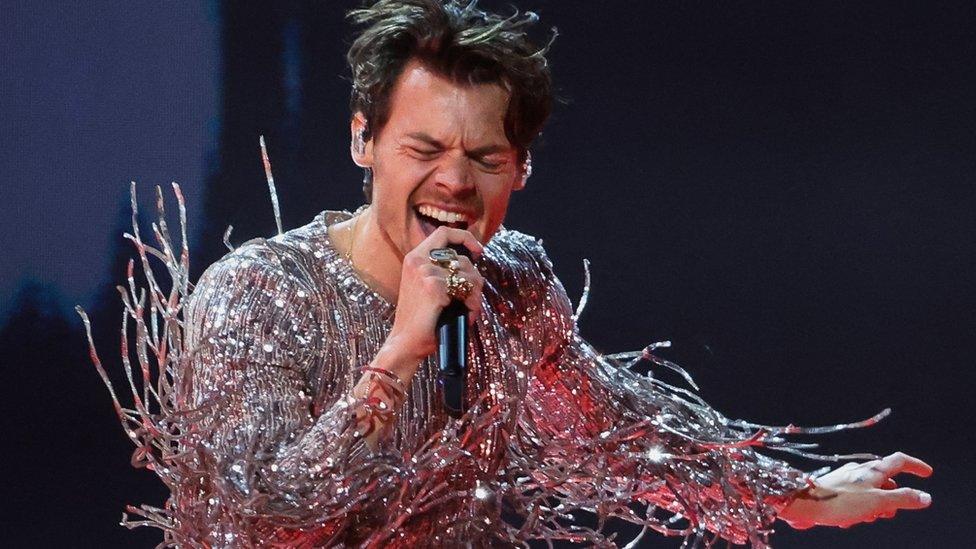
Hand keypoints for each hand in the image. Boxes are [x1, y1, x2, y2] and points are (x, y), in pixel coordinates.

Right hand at [384, 226, 484, 369]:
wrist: (405, 342)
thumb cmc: (421, 318)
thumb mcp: (427, 287)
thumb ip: (443, 271)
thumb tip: (472, 264)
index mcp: (415, 258)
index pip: (444, 233)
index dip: (465, 238)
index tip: (477, 251)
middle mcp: (418, 260)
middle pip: (462, 258)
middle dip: (475, 278)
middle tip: (473, 297)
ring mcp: (425, 272)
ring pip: (468, 276)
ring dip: (474, 295)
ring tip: (469, 309)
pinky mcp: (433, 287)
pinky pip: (466, 291)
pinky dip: (471, 306)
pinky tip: (466, 315)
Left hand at [779, 452, 932, 528]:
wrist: (804, 504)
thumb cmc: (840, 501)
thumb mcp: (877, 502)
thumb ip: (902, 499)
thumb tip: (926, 497)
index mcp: (872, 470)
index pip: (899, 461)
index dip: (915, 465)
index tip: (927, 473)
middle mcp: (860, 471)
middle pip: (886, 480)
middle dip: (892, 499)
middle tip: (887, 514)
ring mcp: (847, 480)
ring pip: (870, 493)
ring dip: (873, 508)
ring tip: (864, 518)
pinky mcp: (835, 490)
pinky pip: (854, 501)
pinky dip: (857, 511)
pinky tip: (847, 520)